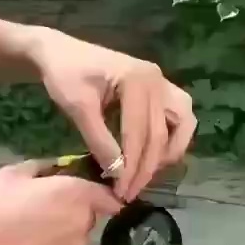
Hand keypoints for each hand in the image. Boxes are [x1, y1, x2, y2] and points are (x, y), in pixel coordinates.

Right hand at [0, 162, 120, 244]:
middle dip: (72, 216)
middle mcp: (84, 222)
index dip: (100, 197)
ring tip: (31, 241)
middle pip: (88, 217)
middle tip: (41, 218)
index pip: (108, 196)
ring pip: (77, 242)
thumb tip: (56, 168)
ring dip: (63, 239)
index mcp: (75, 193)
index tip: (88, 198)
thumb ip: (41, 168)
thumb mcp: (10, 175)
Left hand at [24, 28, 195, 200]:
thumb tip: (117, 174)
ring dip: (170, 150)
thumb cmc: (64, 75)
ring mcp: (161, 82)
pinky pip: (179, 115)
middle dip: (146, 167)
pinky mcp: (160, 88)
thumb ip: (99, 140)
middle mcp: (156, 79)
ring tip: (148, 172)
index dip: (132, 166)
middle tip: (129, 192)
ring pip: (183, 122)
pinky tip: (155, 153)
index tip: (121, 191)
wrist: (60, 52)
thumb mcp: (78, 108)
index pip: (140, 132)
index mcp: (136, 79)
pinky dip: (173, 136)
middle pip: (161, 133)